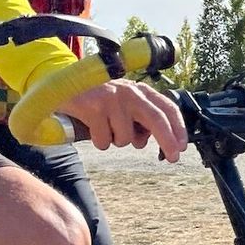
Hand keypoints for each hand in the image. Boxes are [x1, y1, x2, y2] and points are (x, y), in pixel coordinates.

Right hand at [61, 80, 186, 161]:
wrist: (62, 86)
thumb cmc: (98, 101)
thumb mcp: (124, 106)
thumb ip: (140, 120)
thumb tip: (150, 141)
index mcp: (141, 91)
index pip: (167, 108)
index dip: (178, 128)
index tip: (182, 146)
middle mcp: (129, 92)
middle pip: (156, 119)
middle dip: (167, 141)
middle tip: (173, 158)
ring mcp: (111, 99)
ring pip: (126, 137)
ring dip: (117, 141)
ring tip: (105, 128)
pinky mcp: (94, 107)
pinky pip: (104, 140)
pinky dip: (99, 142)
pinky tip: (92, 128)